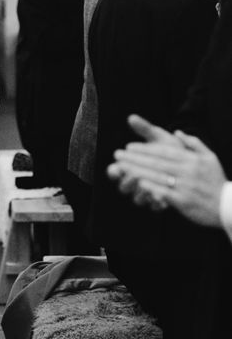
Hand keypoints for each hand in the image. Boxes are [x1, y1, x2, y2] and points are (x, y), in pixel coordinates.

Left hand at [110, 127, 225, 227]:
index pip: (163, 151)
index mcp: (192, 160)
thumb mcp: (210, 158)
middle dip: (134, 157)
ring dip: (136, 170)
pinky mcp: (184, 201)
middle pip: (156, 162)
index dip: (144, 148)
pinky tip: (136, 182)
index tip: (128, 146)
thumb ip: (193, 143)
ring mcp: (186, 186)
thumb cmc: (216, 181)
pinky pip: (163, 192)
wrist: (230, 207)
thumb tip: (178, 132)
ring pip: (156, 176)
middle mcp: (188, 171)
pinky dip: (149, 186)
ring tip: (120, 167)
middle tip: (117, 154)